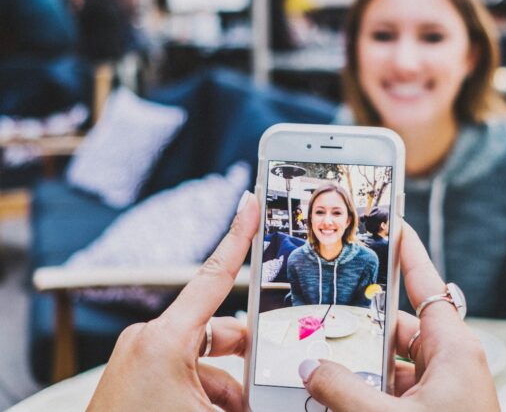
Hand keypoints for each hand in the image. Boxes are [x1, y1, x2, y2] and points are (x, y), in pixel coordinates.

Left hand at [87, 191, 258, 411]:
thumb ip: (248, 400)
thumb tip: (279, 397)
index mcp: (164, 339)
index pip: (215, 275)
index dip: (239, 235)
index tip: (251, 203)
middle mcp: (150, 340)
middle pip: (218, 331)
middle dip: (246, 358)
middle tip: (268, 379)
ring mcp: (140, 357)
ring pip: (203, 358)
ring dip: (228, 386)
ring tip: (241, 409)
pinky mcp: (136, 374)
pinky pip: (184, 372)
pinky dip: (207, 392)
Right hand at [300, 222, 499, 411]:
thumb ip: (345, 393)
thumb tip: (311, 368)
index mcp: (454, 350)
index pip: (427, 285)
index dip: (408, 253)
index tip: (391, 224)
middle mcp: (449, 364)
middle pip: (399, 326)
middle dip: (360, 323)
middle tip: (324, 309)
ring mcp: (440, 392)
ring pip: (392, 363)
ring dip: (358, 365)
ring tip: (319, 358)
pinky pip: (393, 391)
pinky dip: (366, 392)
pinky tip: (334, 395)